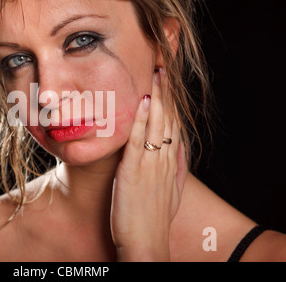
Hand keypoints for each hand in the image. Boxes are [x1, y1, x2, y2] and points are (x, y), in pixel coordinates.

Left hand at [111, 68, 187, 260]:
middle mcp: (163, 159)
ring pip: (157, 124)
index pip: (174, 126)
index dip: (173, 104)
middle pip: (168, 120)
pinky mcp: (134, 170)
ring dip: (157, 98)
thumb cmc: (154, 219)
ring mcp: (150, 164)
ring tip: (156, 75)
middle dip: (166, 93)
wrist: (146, 243)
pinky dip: (143, 120)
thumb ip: (176, 168)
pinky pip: (139, 140)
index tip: (170, 85)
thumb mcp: (172, 192)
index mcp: (170, 163)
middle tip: (163, 69)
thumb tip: (178, 147)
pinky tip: (144, 102)